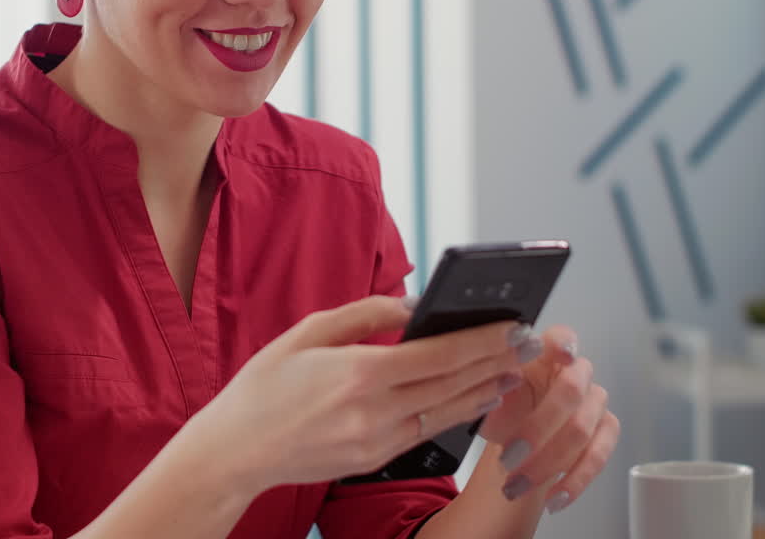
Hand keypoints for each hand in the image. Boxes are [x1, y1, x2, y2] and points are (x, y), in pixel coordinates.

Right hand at [184, 295, 530, 492]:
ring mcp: (376, 441)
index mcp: (358, 373)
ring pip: (447, 412)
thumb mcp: (305, 334)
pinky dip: (455, 413)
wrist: (234, 453)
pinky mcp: (374, 459)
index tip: (514, 325)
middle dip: (497, 361)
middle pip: (454, 384)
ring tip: (514, 371)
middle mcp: (374, 411)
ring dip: (485, 390)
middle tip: (531, 342)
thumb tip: (411, 305)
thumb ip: (363, 315)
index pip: (440, 354)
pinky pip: (426, 431)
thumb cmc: (262, 388)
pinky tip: (473, 399)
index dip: (484, 340)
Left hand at [477, 326, 619, 511]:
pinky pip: (599, 455)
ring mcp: (594, 401)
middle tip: (510, 456)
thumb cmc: (503, 411)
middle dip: (538, 428)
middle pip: (570, 391)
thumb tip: (492, 385)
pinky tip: (554, 498)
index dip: (563, 344)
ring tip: (517, 483)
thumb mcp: (488, 399)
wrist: (514, 442)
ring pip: (582, 429)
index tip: (561, 354)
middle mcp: (575, 373)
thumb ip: (493, 387)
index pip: (561, 337)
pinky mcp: (606, 430)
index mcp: (544, 355)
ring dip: (548, 462)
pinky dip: (574, 481)